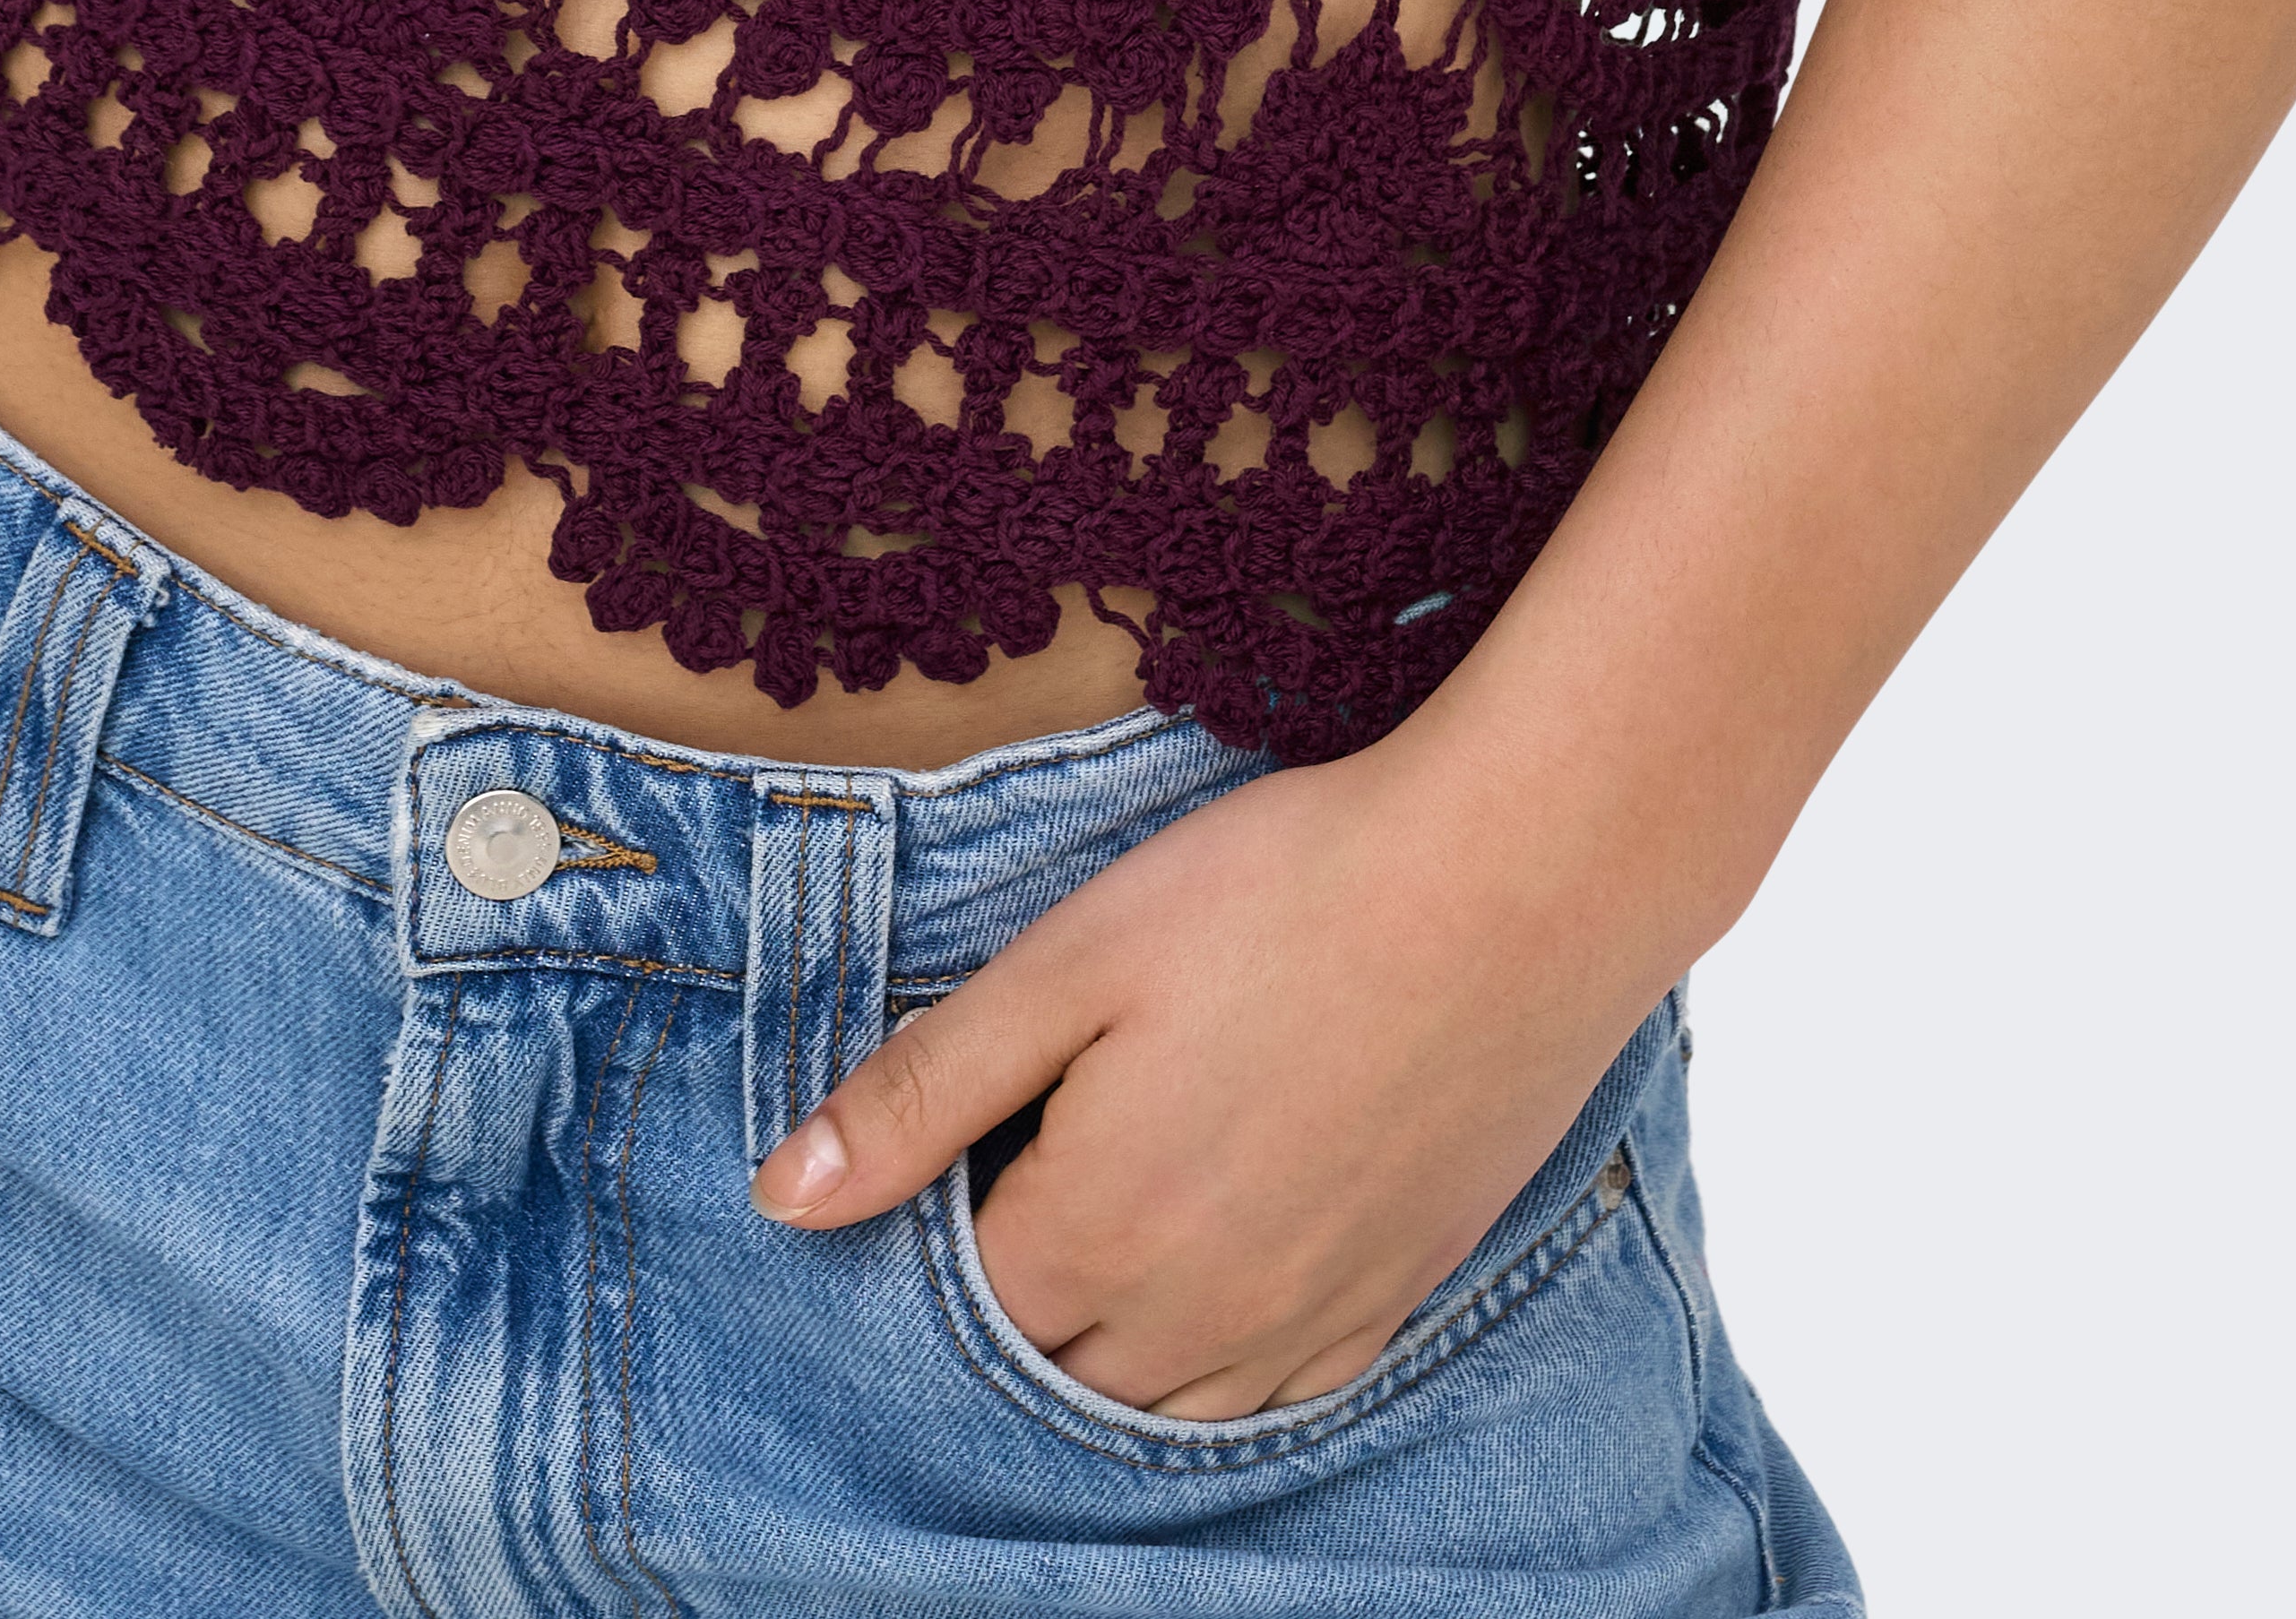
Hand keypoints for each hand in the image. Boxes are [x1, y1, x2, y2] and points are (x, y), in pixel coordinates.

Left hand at [748, 731, 1654, 1420]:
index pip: (966, 1299)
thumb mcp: (1068, 963)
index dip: (941, 1222)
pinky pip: (1281, 1397)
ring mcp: (1308, 1322)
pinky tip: (1217, 1278)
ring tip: (1109, 1229)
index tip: (961, 1133)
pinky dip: (1227, 1367)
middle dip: (1020, 1302)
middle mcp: (1199, 1319)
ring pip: (1167, 1409)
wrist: (1512, 885)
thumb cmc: (1278, 894)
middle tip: (1027, 1170)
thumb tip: (783, 1199)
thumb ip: (924, 1092)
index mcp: (1098, 1232)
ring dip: (1115, 1349)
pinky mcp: (1395, 1298)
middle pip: (1059, 1373)